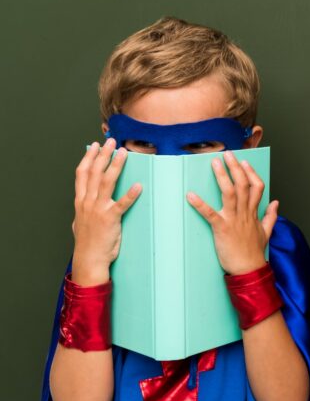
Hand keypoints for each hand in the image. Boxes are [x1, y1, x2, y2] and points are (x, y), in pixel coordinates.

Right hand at [71, 139, 141, 285]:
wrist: (89, 259)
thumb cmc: (88, 243)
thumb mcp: (80, 223)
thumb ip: (83, 211)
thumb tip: (83, 206)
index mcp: (80, 201)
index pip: (82, 173)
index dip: (88, 158)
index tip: (94, 146)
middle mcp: (87, 202)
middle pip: (94, 172)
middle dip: (102, 154)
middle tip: (111, 141)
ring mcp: (98, 209)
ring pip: (106, 182)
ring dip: (115, 165)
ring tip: (123, 152)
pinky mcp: (110, 219)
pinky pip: (122, 204)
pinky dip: (130, 194)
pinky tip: (139, 185)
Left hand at [187, 151, 277, 275]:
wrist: (249, 270)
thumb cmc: (254, 253)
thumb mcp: (266, 232)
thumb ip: (271, 216)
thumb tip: (276, 202)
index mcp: (254, 213)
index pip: (257, 187)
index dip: (251, 173)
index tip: (245, 162)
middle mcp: (245, 213)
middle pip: (243, 185)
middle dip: (235, 168)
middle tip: (228, 154)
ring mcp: (234, 220)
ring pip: (230, 193)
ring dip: (222, 177)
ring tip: (215, 164)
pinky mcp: (222, 229)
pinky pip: (211, 214)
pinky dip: (200, 204)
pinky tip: (191, 195)